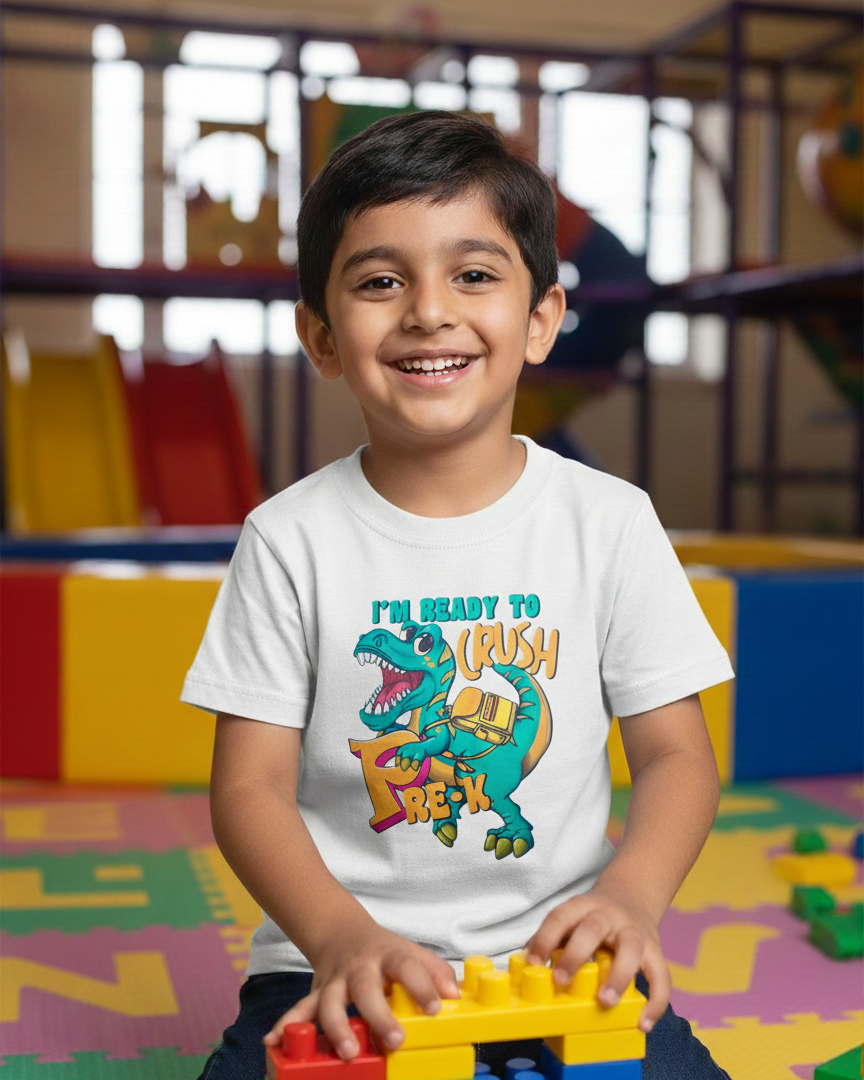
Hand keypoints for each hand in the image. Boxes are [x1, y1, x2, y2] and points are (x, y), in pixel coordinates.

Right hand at [263, 919, 459, 1059]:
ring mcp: (335, 980)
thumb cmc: (386, 952)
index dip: (422, 985)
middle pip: (366, 987)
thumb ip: (435, 973)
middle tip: (394, 1041)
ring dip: (336, 1026)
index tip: (435, 1007)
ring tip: (346, 1051)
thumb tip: (453, 998)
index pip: (408, 965)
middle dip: (379, 1014)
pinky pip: (299, 1008)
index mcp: (389, 955)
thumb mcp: (414, 953)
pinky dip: (285, 1024)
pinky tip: (273, 1041)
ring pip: (329, 1001)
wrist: (343, 932)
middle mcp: (360, 967)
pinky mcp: (316, 992)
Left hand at [523, 884, 669, 1031]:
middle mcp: (608, 916)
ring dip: (617, 976)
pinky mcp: (655, 950)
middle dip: (575, 955)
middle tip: (560, 980)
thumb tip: (521, 966)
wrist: (631, 897)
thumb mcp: (570, 919)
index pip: (560, 917)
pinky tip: (643, 1022)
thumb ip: (551, 939)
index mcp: (582, 907)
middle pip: (592, 928)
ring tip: (605, 1002)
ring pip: (630, 948)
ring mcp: (634, 932)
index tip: (532, 963)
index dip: (545, 939)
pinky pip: (661, 975)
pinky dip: (655, 1001)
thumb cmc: (591, 918)